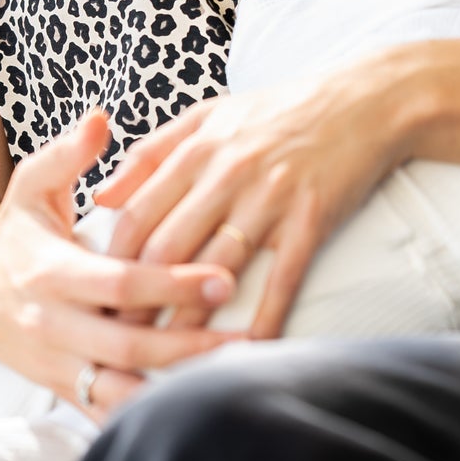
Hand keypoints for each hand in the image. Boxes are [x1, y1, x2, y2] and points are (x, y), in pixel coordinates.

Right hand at [0, 109, 239, 417]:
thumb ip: (67, 153)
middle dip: (187, 343)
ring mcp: (54, 363)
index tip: (224, 277)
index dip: (172, 283)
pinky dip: (144, 415)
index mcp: (50, 271)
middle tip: (242, 334)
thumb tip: (101, 118)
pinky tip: (190, 409)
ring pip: (118, 389)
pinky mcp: (58, 389)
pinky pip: (104, 412)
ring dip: (173, 388)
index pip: (118, 282)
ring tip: (229, 378)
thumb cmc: (12, 235)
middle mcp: (51, 324)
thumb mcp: (30, 187)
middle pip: (126, 343)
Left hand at [92, 60, 412, 337]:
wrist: (363, 101)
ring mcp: (270, 197)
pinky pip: (282, 278)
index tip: (96, 296)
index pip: (139, 214)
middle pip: (167, 248)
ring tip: (166, 359)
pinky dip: (265, 318)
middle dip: (137, 300)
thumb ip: (153, 153)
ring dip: (189, 319)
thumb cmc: (281, 110)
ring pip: (216, 269)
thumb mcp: (209, 115)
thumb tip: (101, 196)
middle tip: (116, 341)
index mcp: (198, 148)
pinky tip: (249, 349)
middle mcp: (228, 173)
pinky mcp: (311, 218)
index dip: (112, 261)